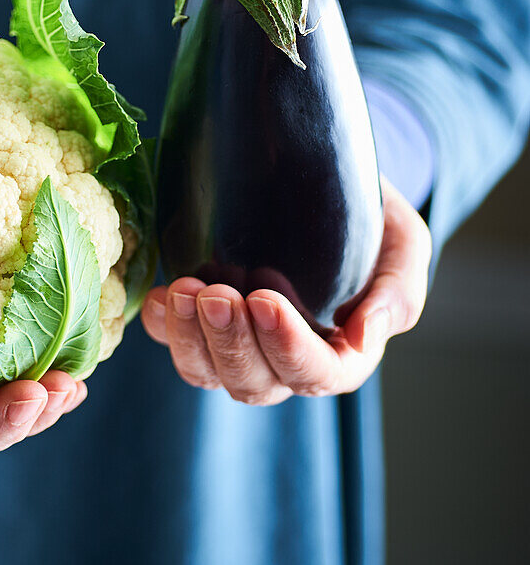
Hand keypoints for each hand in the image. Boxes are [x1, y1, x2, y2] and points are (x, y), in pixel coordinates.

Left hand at [141, 176, 431, 404]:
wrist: (323, 181)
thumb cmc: (372, 217)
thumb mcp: (404, 244)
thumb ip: (397, 292)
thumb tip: (367, 336)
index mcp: (341, 354)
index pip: (317, 375)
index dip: (288, 349)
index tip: (266, 301)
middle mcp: (283, 361)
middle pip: (255, 383)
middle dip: (231, 343)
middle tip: (216, 293)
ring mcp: (238, 345)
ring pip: (207, 372)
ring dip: (190, 338)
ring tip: (182, 290)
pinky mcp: (199, 321)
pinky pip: (172, 342)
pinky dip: (161, 326)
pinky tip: (161, 295)